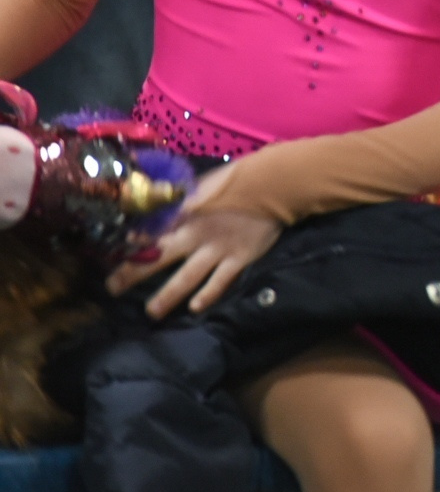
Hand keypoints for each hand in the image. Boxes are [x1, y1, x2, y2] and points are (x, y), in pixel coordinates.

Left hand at [107, 165, 279, 318]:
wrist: (275, 183)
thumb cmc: (239, 179)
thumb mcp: (205, 184)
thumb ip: (183, 197)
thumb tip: (159, 199)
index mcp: (187, 213)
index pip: (152, 231)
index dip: (131, 244)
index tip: (111, 253)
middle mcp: (197, 234)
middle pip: (160, 257)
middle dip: (134, 273)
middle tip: (113, 288)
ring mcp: (218, 249)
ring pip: (187, 277)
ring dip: (167, 295)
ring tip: (152, 312)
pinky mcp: (239, 257)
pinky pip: (220, 281)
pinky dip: (208, 294)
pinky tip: (195, 307)